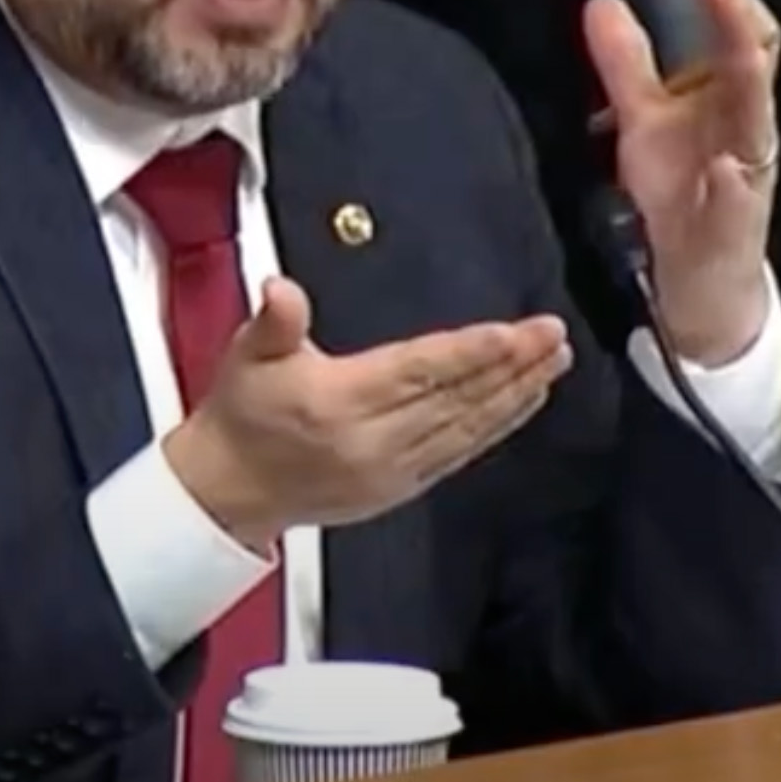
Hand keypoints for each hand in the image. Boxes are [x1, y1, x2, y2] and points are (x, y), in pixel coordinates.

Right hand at [163, 278, 574, 550]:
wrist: (227, 491)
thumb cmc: (242, 414)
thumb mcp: (245, 356)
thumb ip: (273, 321)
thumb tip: (280, 290)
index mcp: (336, 401)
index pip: (417, 370)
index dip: (470, 352)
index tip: (515, 333)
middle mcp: (371, 441)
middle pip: (455, 398)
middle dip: (510, 366)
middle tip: (553, 335)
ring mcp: (390, 470)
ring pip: (466, 428)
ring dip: (515, 394)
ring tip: (554, 362)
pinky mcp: (400, 488)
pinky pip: (460, 453)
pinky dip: (497, 427)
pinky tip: (523, 402)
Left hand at [581, 0, 780, 365]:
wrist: (699, 281)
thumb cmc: (680, 193)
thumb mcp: (645, 123)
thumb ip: (626, 65)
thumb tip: (600, 4)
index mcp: (731, 106)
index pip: (750, 47)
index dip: (736, 11)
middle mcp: (747, 137)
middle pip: (755, 78)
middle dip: (744, 35)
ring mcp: (744, 184)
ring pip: (756, 134)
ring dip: (750, 95)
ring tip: (741, 60)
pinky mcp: (732, 231)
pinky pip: (736, 207)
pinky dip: (731, 187)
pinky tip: (723, 169)